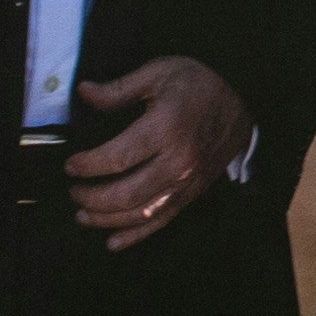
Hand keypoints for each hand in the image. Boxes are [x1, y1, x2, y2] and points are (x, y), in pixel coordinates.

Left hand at [68, 54, 248, 248]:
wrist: (244, 95)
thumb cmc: (199, 81)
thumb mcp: (158, 73)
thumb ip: (118, 89)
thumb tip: (83, 92)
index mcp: (166, 128)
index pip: (116, 158)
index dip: (87, 166)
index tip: (71, 166)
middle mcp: (179, 160)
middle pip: (126, 194)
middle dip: (92, 198)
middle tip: (74, 192)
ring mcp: (188, 180)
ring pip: (142, 213)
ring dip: (107, 220)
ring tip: (83, 216)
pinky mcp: (194, 191)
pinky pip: (163, 219)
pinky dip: (136, 235)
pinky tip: (113, 241)